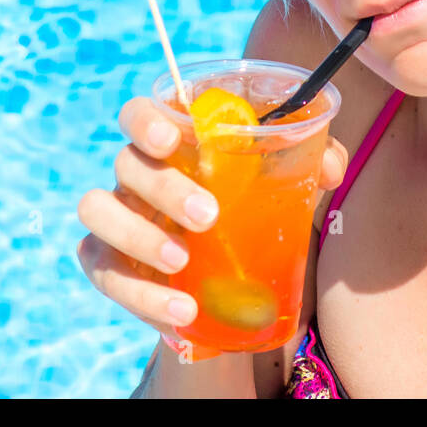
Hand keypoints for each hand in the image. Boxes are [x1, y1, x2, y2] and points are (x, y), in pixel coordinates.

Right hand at [77, 96, 348, 345]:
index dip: (146, 120)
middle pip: (127, 163)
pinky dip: (139, 296)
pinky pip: (104, 273)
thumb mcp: (284, 182)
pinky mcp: (108, 263)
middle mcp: (136, 173)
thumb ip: (312, 163)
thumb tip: (330, 168)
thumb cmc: (250, 204)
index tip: (171, 139)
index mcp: (171, 141)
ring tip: (181, 263)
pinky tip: (180, 314)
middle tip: (208, 217)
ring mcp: (117, 216)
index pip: (140, 112)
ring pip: (97, 210)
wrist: (228, 271)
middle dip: (164, 188)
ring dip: (137, 235)